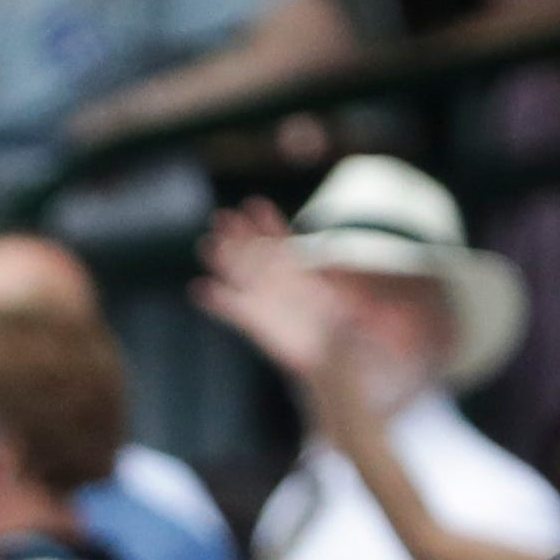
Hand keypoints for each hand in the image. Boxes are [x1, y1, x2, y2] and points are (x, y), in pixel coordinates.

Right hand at [193, 201, 344, 383]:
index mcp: (299, 267)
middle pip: (254, 250)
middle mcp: (277, 278)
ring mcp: (263, 298)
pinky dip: (216, 300)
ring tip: (208, 245)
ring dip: (223, 260)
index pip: (280, 239)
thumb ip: (350, 292)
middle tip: (221, 217)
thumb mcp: (353, 304)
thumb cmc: (342, 325)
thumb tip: (358, 280)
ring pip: (239, 274)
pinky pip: (231, 308)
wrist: (327, 354)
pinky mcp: (253, 321)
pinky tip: (201, 289)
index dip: (268, 223)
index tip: (255, 205)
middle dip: (238, 234)